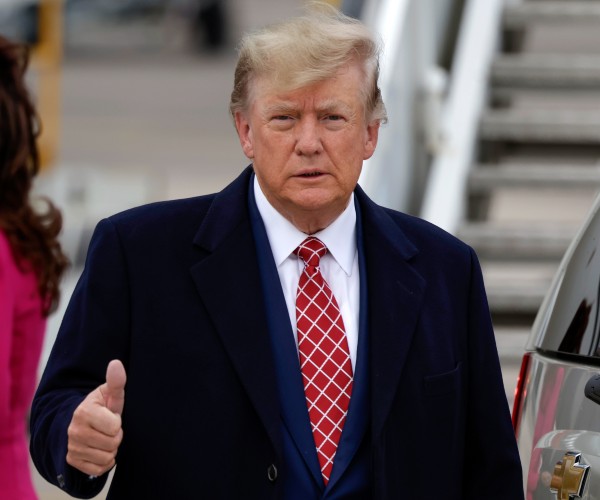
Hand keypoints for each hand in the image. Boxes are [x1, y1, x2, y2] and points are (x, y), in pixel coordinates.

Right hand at [66, 360, 126, 476]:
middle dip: (116, 436)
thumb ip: (116, 381)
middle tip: (108, 428)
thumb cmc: (101, 406)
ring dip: (111, 449)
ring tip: (104, 437)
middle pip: (112, 444)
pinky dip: (104, 462)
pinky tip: (100, 449)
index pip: (115, 427)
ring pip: (107, 457)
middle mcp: (74, 431)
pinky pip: (99, 469)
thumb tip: (116, 363)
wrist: (81, 422)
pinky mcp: (73, 461)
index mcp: (83, 412)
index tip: (110, 416)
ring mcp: (72, 447)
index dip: (117, 422)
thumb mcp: (109, 393)